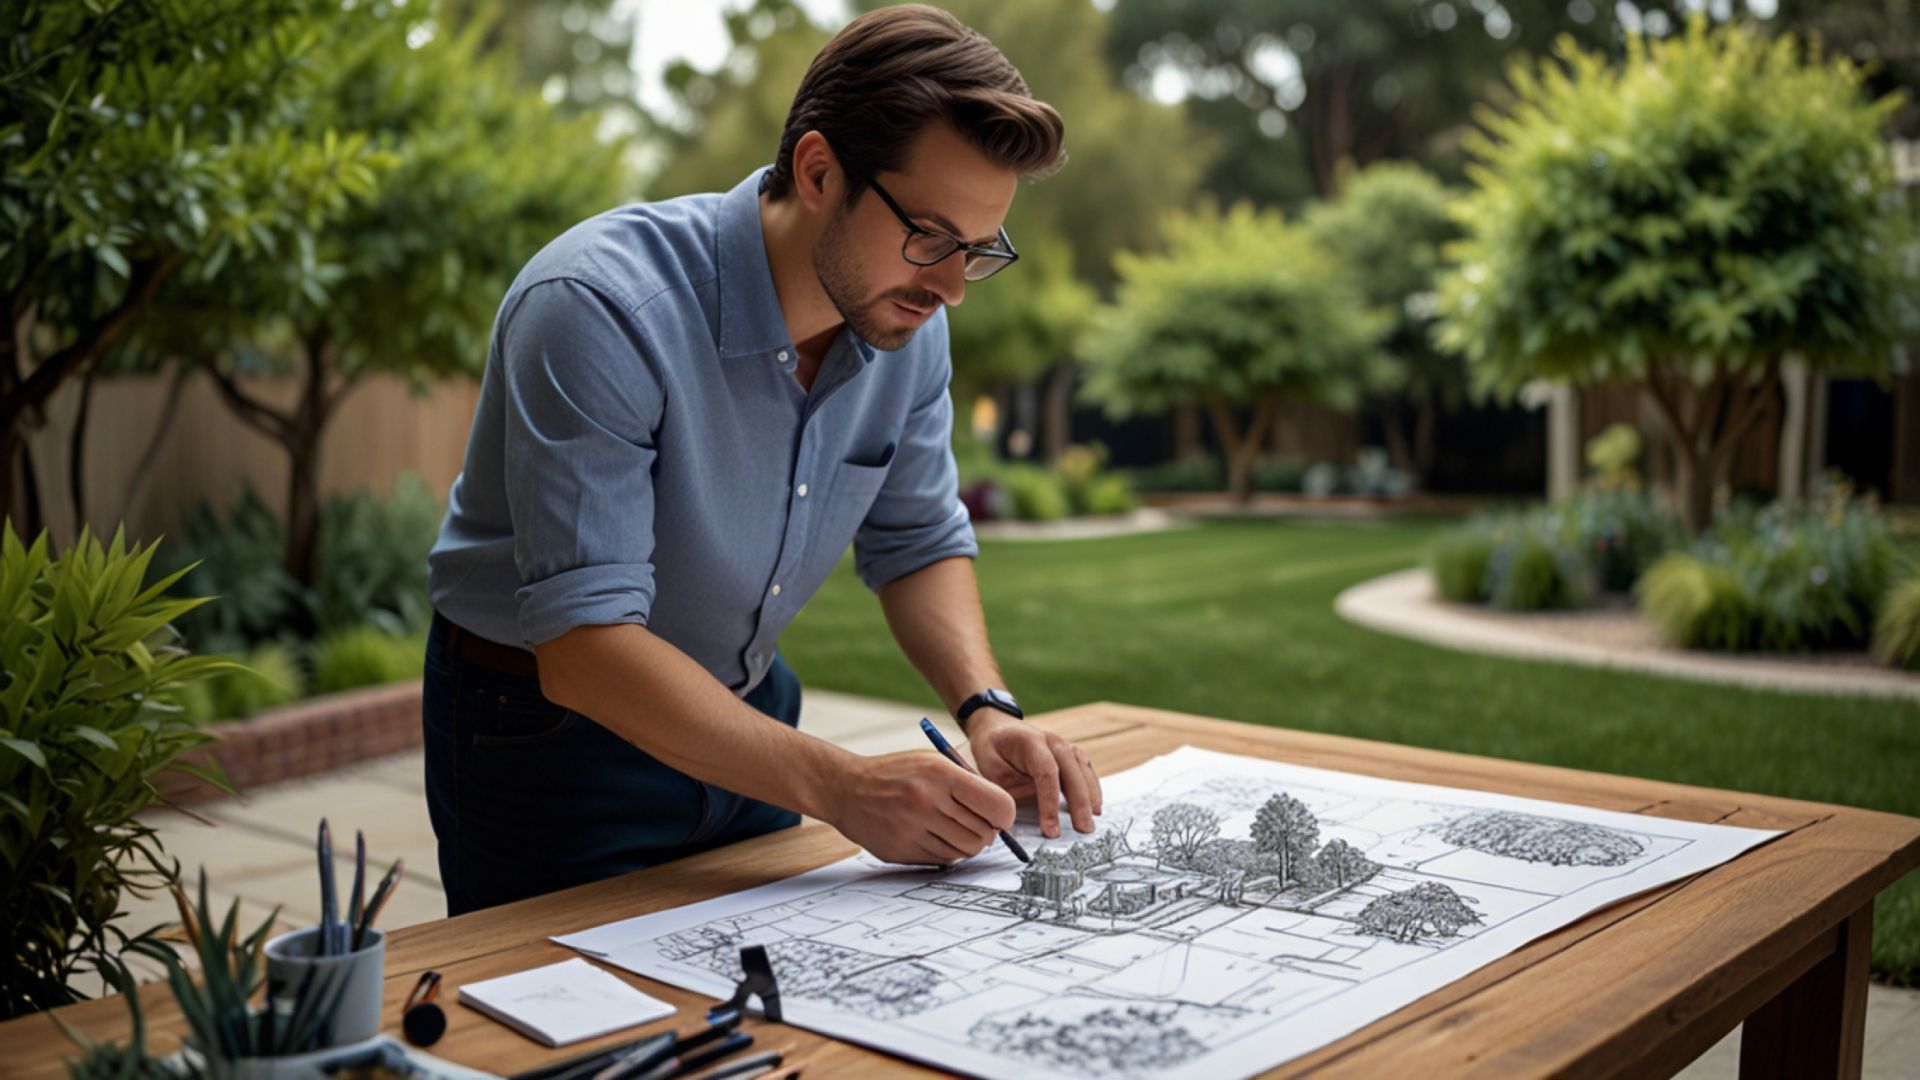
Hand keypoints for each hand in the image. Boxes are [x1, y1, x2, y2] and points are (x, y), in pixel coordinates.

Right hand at [827, 750, 1015, 865]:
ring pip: (966, 851)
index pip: (997, 805)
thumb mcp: (932, 762)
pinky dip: (947, 852)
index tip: (1000, 816)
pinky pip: (943, 860)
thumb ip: (967, 784)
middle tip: (976, 823)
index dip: (1005, 815)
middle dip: (987, 831)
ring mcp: (913, 829)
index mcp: (940, 774)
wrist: (846, 789)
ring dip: (968, 844)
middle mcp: (927, 802)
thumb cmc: (896, 773)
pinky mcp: (902, 851)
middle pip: (984, 833)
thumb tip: (1002, 815)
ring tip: (955, 829)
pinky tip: (934, 835)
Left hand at [964, 710, 1102, 837]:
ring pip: (1082, 770)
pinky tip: (1095, 807)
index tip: (1051, 830)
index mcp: (1030, 742)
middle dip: (1078, 804)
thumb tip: (1015, 824)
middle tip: (1082, 830)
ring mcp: (1063, 745)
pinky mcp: (1069, 753)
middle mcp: (1052, 741)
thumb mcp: (990, 772)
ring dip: (1089, 798)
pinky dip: (1092, 788)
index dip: (1051, 804)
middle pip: (1072, 772)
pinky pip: (1085, 770)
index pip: (1047, 773)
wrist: (997, 727)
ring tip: (1090, 823)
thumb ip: (1006, 793)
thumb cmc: (992, 751)